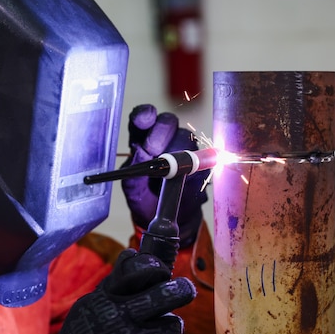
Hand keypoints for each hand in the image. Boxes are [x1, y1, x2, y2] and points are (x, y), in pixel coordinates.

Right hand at [36, 249, 195, 333]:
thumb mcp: (90, 304)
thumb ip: (114, 283)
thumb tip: (133, 254)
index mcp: (107, 298)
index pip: (138, 269)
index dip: (155, 265)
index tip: (159, 269)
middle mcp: (122, 317)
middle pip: (166, 294)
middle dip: (180, 289)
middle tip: (183, 290)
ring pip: (173, 324)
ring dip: (169, 324)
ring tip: (159, 327)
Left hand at [121, 104, 208, 247]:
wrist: (169, 217)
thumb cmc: (147, 201)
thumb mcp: (134, 193)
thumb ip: (133, 176)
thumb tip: (140, 154)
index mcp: (140, 144)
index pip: (141, 121)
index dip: (143, 115)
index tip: (145, 120)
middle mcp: (161, 141)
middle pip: (166, 122)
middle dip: (161, 132)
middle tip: (154, 150)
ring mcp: (182, 148)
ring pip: (184, 135)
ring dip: (179, 149)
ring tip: (172, 171)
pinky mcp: (198, 160)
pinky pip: (201, 154)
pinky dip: (196, 163)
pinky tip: (188, 176)